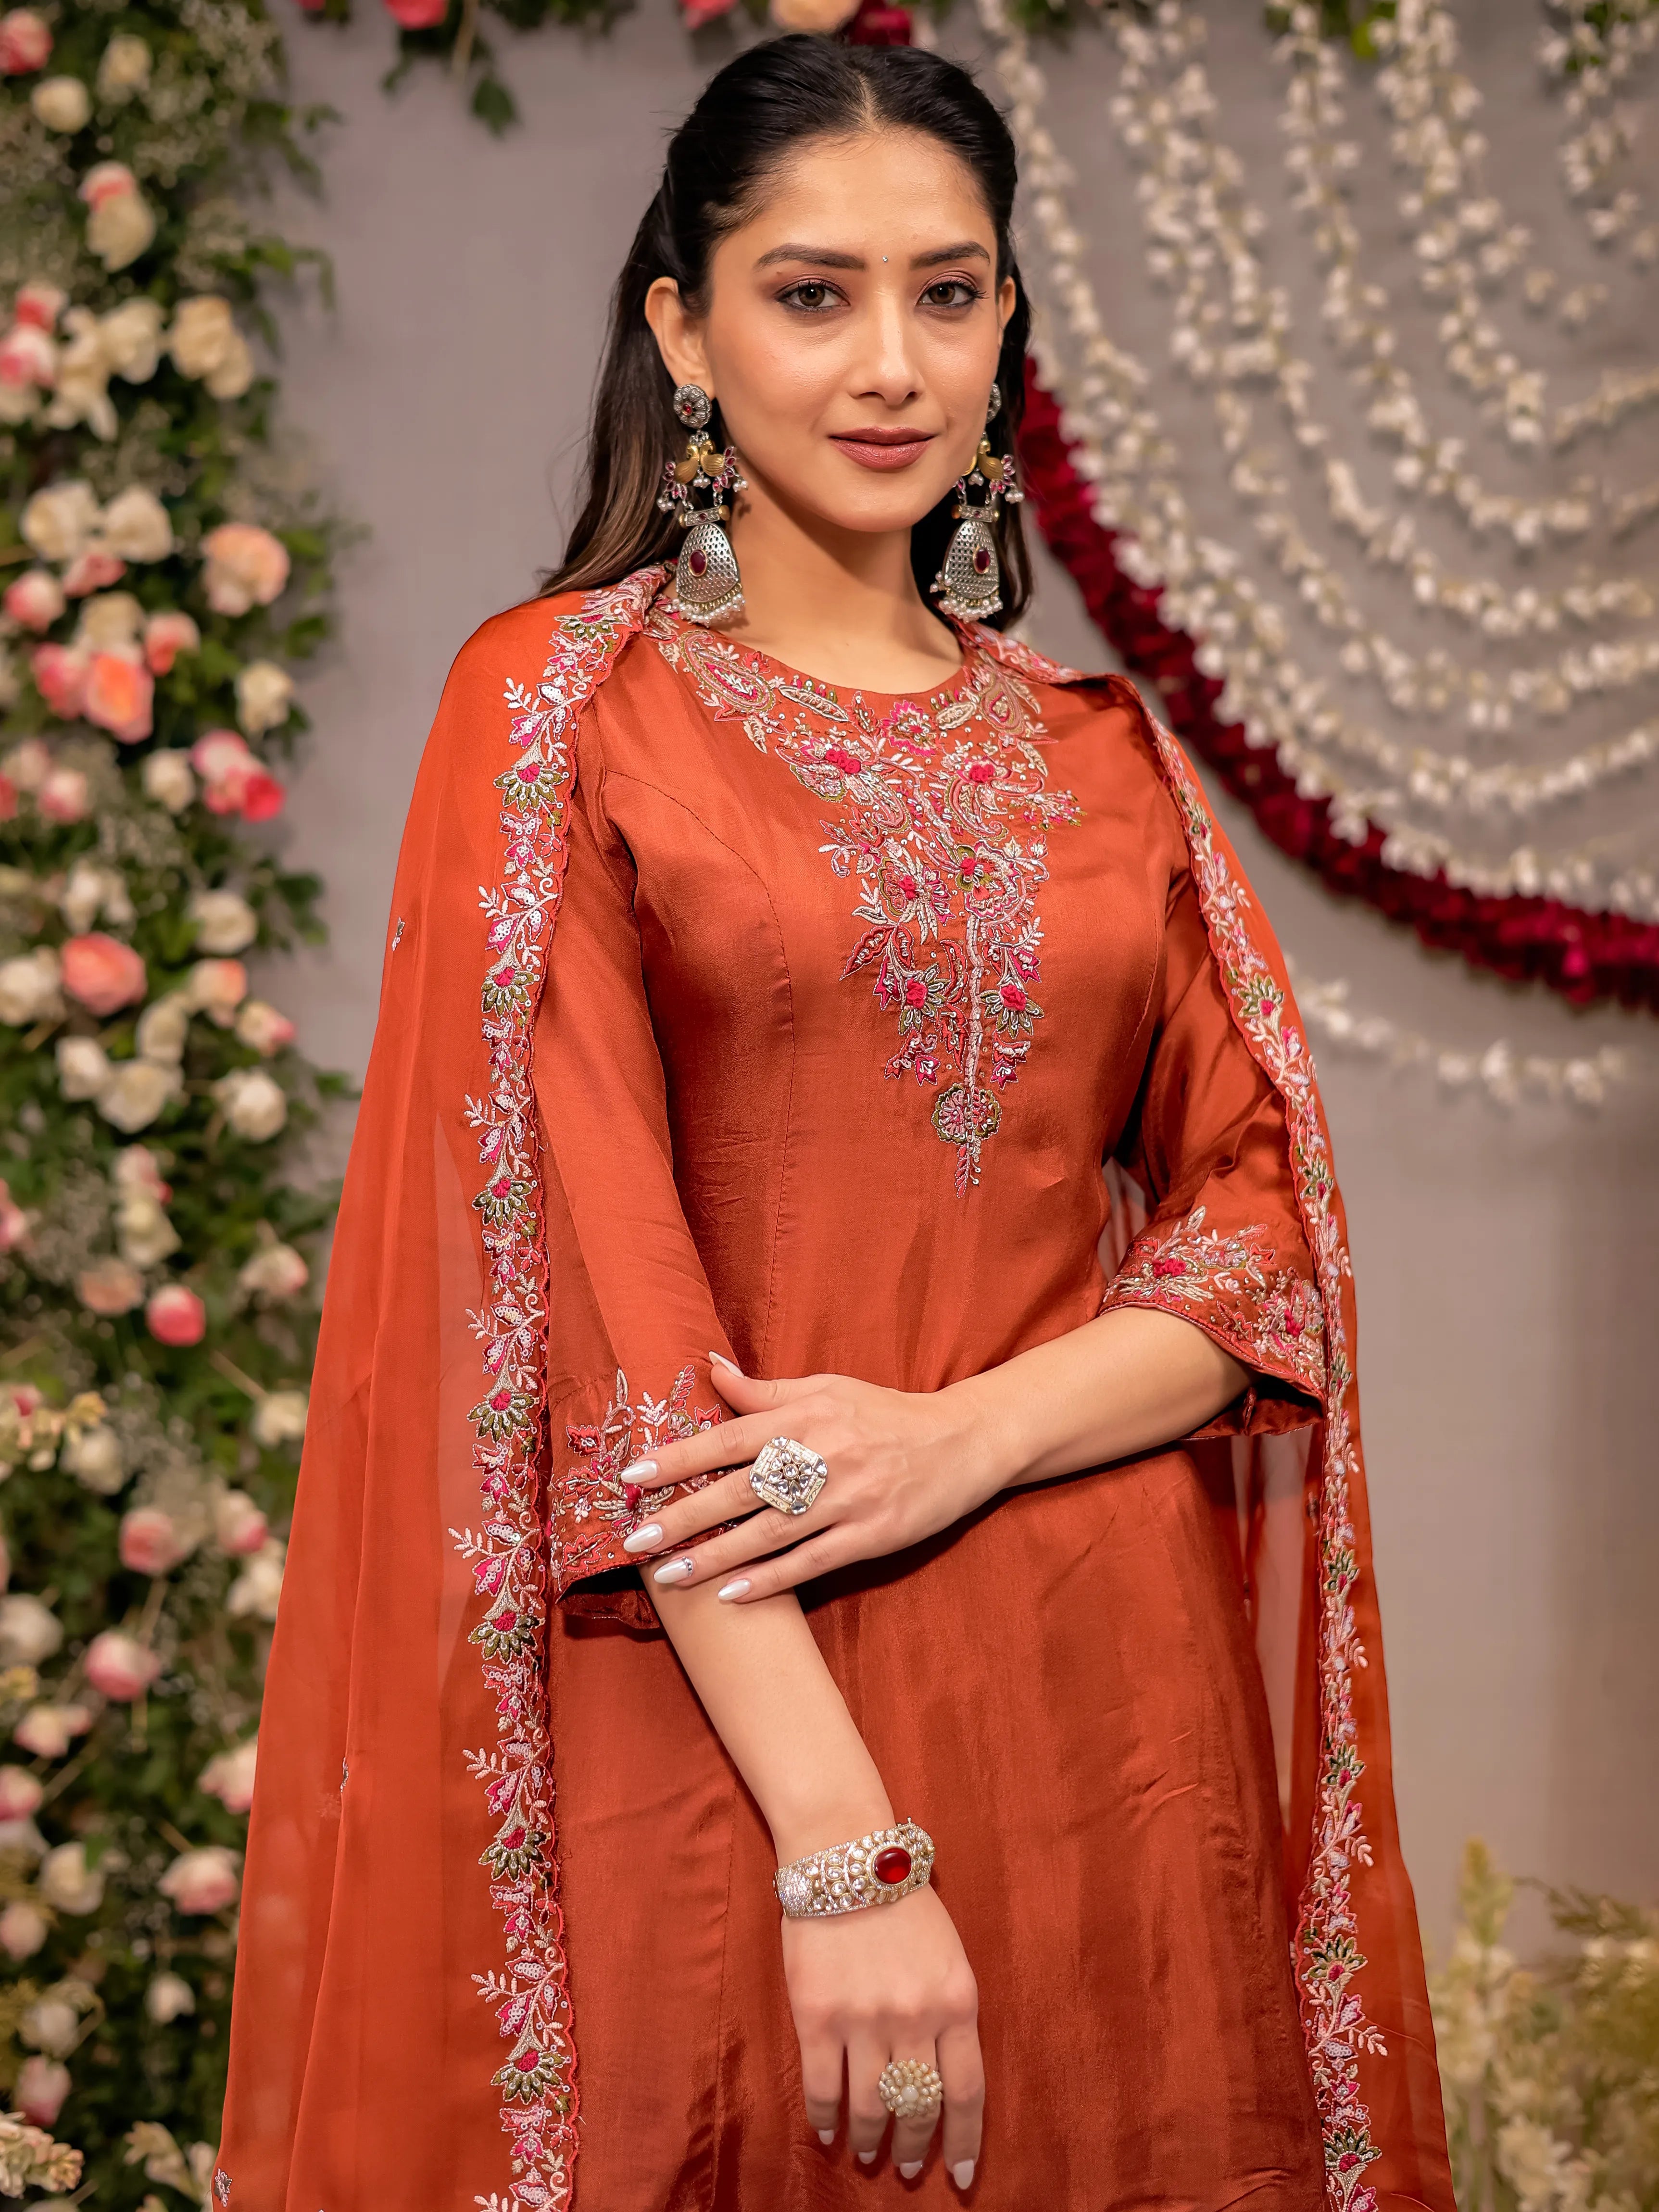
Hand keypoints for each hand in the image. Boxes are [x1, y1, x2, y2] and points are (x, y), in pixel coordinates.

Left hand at [619, 1357, 1007, 1600]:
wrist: (963, 1441)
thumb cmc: (884, 1414)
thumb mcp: (828, 1389)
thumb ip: (766, 1389)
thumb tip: (708, 1368)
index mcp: (808, 1416)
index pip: (729, 1438)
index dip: (678, 1457)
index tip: (632, 1474)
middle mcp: (823, 1456)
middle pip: (740, 1491)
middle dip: (683, 1516)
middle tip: (634, 1539)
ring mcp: (848, 1500)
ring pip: (770, 1533)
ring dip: (715, 1556)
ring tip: (669, 1575)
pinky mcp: (872, 1536)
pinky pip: (812, 1562)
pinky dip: (771, 1580)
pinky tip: (732, 1595)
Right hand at [785, 1882, 982, 2185]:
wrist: (846, 1856)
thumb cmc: (902, 1903)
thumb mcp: (949, 1955)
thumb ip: (950, 2012)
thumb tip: (944, 2076)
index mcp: (957, 2002)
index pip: (968, 2093)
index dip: (964, 2142)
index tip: (960, 2176)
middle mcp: (915, 2018)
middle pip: (919, 2107)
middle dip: (914, 2148)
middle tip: (906, 2167)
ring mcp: (865, 2019)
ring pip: (871, 2107)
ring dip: (871, 2140)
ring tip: (868, 2154)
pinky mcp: (819, 2017)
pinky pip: (823, 2089)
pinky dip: (825, 2120)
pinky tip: (828, 2132)